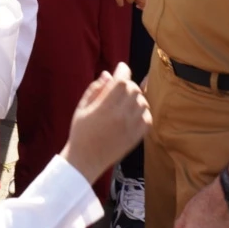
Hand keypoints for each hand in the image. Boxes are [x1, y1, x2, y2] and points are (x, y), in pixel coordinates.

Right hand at [63, 62, 150, 184]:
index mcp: (105, 107)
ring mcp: (130, 127)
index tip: (120, 67)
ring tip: (125, 101)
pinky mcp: (136, 137)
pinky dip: (143, 112)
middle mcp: (120, 116)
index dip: (123, 70)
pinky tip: (133, 113)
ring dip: (136, 98)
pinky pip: (148, 118)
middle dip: (128, 84)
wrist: (85, 160)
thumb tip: (107, 74)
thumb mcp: (82, 108)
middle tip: (120, 87)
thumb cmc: (80, 132)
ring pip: (143, 102)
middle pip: (134, 90)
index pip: (121, 81)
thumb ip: (95, 89)